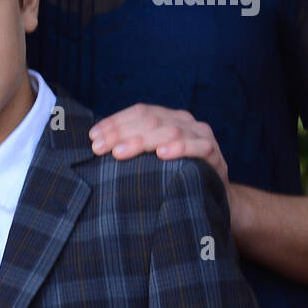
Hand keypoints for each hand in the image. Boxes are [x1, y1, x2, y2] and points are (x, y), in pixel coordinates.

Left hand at [88, 103, 229, 189]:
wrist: (214, 196)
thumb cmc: (174, 175)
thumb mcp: (151, 159)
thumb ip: (131, 147)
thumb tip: (94, 146)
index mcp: (168, 118)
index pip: (139, 112)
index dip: (114, 122)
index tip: (93, 137)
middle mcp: (184, 122)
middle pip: (150, 120)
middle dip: (121, 133)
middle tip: (100, 148)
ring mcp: (201, 136)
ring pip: (170, 130)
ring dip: (142, 140)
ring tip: (119, 152)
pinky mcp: (215, 155)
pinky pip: (199, 147)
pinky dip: (180, 148)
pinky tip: (162, 154)